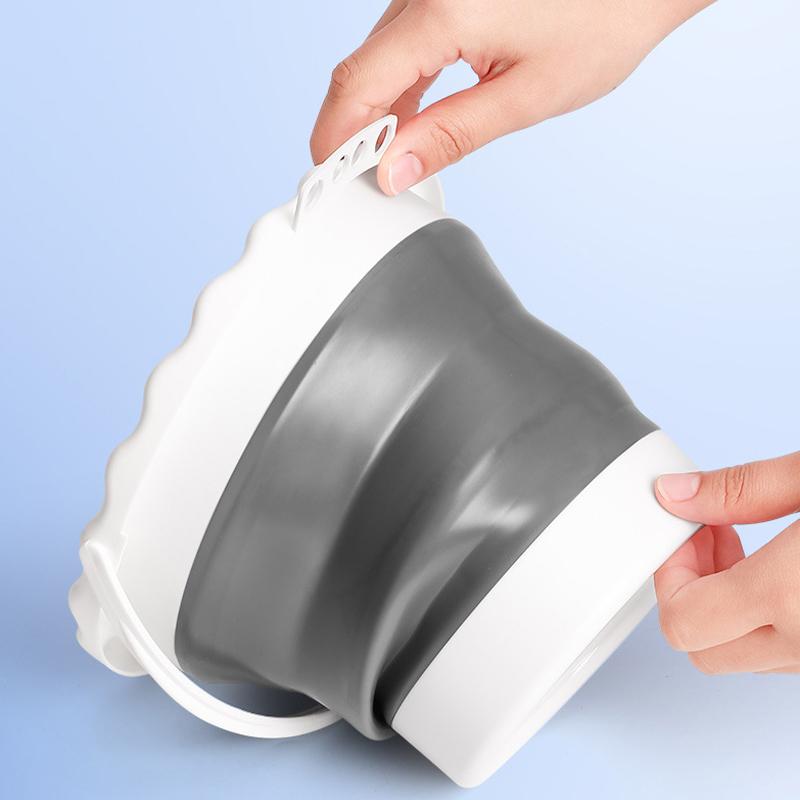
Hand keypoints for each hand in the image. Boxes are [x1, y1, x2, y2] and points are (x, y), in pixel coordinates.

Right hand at [310, 0, 713, 194]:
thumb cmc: (604, 19)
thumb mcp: (526, 96)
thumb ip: (450, 135)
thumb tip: (393, 170)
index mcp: (442, 11)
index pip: (357, 84)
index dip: (334, 138)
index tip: (328, 179)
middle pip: (359, 69)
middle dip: (352, 131)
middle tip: (361, 182)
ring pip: (376, 56)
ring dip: (375, 111)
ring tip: (388, 159)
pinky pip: (400, 41)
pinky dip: (398, 86)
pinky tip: (409, 122)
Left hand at [654, 452, 799, 674]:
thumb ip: (739, 489)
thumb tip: (674, 493)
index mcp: (790, 595)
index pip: (682, 618)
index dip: (668, 572)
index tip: (681, 533)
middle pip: (702, 648)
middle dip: (688, 591)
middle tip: (705, 538)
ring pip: (741, 656)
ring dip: (723, 609)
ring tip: (743, 549)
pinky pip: (778, 653)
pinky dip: (760, 620)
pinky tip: (774, 574)